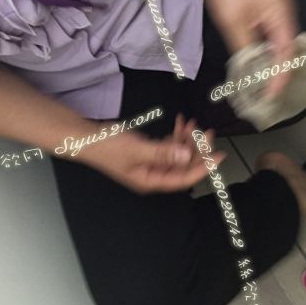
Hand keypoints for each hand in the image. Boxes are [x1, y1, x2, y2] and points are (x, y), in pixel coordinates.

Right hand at [78, 114, 226, 193]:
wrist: (86, 138)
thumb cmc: (106, 147)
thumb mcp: (138, 149)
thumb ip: (163, 153)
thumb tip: (186, 156)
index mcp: (151, 180)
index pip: (184, 178)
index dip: (203, 167)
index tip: (218, 155)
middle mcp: (153, 174)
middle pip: (183, 166)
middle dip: (197, 150)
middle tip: (207, 133)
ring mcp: (150, 163)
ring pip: (177, 154)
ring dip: (187, 140)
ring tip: (193, 124)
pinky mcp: (147, 152)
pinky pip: (168, 146)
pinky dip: (176, 136)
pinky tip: (181, 124)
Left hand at [205, 0, 299, 96]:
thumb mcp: (233, 24)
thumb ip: (244, 49)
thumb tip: (250, 72)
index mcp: (282, 15)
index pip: (286, 53)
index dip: (280, 76)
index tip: (272, 94)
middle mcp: (287, 15)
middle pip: (288, 51)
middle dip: (279, 74)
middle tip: (269, 95)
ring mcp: (281, 14)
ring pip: (282, 46)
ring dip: (274, 65)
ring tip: (265, 86)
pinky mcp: (272, 14)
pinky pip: (275, 39)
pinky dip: (269, 54)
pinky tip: (260, 66)